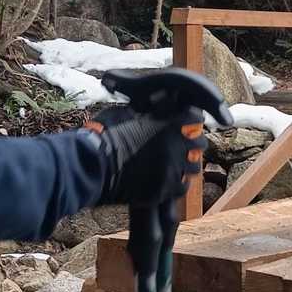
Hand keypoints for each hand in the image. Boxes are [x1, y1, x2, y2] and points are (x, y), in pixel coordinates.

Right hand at [87, 106, 205, 206]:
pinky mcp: (164, 189)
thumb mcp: (127, 111)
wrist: (92, 165)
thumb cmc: (105, 134)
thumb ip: (147, 109)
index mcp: (169, 122)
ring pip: (194, 167)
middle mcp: (176, 144)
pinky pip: (182, 187)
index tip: (187, 124)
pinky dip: (178, 184)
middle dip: (193, 144)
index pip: (195, 118)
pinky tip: (170, 181)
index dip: (191, 120)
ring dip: (187, 165)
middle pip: (200, 144)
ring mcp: (172, 168)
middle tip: (184, 147)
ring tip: (177, 165)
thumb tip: (154, 102)